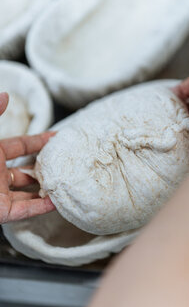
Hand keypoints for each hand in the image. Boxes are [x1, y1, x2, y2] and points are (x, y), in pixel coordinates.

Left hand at [0, 93, 54, 223]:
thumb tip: (4, 95)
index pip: (21, 146)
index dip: (39, 141)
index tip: (57, 138)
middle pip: (27, 170)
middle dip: (45, 167)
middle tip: (64, 162)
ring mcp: (1, 194)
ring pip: (29, 192)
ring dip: (46, 188)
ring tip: (65, 183)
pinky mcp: (1, 211)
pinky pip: (26, 210)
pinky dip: (42, 207)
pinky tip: (57, 202)